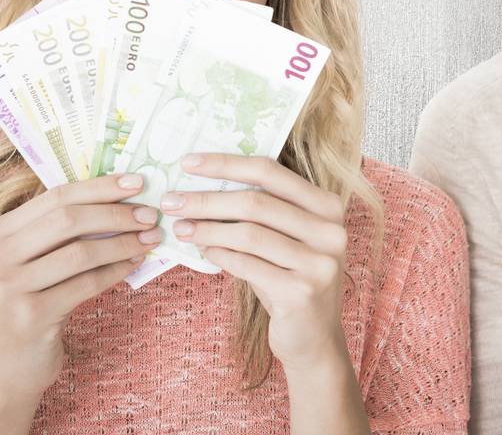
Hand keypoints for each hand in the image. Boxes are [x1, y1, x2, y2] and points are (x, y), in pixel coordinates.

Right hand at [0, 173, 159, 398]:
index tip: (136, 182)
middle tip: (151, 214)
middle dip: (116, 213)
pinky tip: (135, 263)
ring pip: (80, 252)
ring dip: (122, 242)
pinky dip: (116, 270)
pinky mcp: (30, 316)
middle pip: (67, 219)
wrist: (11, 366)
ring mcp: (9, 288)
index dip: (99, 187)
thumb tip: (121, 194)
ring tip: (151, 239)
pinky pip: (86, 284)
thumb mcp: (34, 259)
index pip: (55, 196)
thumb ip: (61, 228)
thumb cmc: (32, 300)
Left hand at [165, 154, 350, 376]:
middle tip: (171, 200)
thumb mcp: (287, 239)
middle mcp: (330, 230)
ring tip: (180, 227)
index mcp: (328, 206)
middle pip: (256, 202)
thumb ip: (262, 212)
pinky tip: (202, 251)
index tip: (188, 163)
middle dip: (207, 199)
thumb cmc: (290, 279)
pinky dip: (220, 255)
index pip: (270, 172)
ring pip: (249, 234)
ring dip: (207, 229)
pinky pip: (248, 266)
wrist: (314, 338)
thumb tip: (203, 183)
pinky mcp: (301, 292)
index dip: (226, 164)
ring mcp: (318, 262)